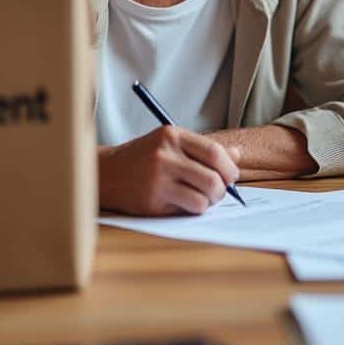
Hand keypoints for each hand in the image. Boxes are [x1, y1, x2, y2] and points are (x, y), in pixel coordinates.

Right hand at [98, 125, 240, 215]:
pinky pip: (190, 207)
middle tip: (218, 192)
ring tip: (202, 198)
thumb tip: (237, 155)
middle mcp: (165, 154)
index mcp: (172, 135)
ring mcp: (158, 178)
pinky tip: (185, 204)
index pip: (214, 151)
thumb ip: (204, 149)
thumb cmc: (144, 159)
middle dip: (223, 189)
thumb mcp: (171, 145)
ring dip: (210, 201)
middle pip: (214, 176)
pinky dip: (195, 209)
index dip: (229, 167)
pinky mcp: (153, 199)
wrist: (106, 173)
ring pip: (205, 195)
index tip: (231, 176)